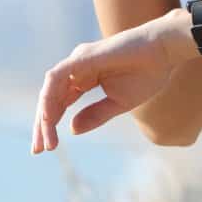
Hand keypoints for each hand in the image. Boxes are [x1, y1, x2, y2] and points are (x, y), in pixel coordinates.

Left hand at [32, 9, 194, 151]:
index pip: (59, 103)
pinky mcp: (82, 57)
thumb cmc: (147, 74)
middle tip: (37, 149)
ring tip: (45, 141)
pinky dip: (50, 97)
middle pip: (51, 99)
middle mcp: (76, 69)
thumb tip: (72, 130)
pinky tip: (47, 117)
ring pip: (50, 90)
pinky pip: (57, 77)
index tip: (47, 148)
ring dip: (45, 117)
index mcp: (84, 79)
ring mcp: (77, 61)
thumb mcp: (118, 103)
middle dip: (43, 125)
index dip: (51, 125)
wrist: (164, 51)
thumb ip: (94, 115)